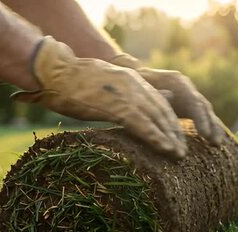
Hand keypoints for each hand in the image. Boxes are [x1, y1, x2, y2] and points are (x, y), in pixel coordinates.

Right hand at [13, 37, 186, 157]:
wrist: (55, 71)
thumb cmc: (74, 81)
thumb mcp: (107, 85)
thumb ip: (125, 94)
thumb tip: (134, 106)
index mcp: (132, 79)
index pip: (160, 102)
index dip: (170, 121)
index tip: (177, 137)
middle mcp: (134, 84)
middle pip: (164, 110)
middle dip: (175, 132)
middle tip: (182, 151)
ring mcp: (126, 94)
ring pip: (157, 118)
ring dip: (171, 138)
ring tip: (178, 155)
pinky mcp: (115, 105)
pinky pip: (141, 124)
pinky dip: (156, 137)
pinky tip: (166, 149)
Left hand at [111, 54, 225, 145]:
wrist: (136, 78)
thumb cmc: (134, 84)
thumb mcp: (140, 85)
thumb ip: (154, 91)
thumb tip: (168, 96)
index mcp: (176, 81)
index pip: (193, 100)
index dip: (200, 118)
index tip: (204, 134)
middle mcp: (187, 88)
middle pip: (203, 107)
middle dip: (210, 125)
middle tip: (215, 142)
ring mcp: (189, 97)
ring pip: (206, 112)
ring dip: (214, 128)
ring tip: (217, 145)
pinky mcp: (189, 107)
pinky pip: (203, 118)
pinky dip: (210, 129)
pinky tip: (215, 143)